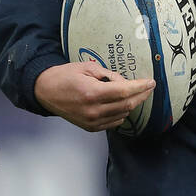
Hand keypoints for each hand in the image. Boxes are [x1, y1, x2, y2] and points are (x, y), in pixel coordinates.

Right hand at [34, 61, 155, 131]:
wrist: (44, 91)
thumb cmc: (64, 76)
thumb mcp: (87, 67)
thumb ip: (109, 75)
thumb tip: (125, 82)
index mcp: (92, 93)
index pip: (125, 92)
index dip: (141, 87)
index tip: (151, 82)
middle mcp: (93, 110)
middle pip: (127, 105)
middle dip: (141, 95)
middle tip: (148, 87)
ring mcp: (92, 121)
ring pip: (123, 114)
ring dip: (130, 103)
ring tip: (128, 92)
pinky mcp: (91, 127)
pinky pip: (114, 122)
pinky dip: (121, 113)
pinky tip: (119, 104)